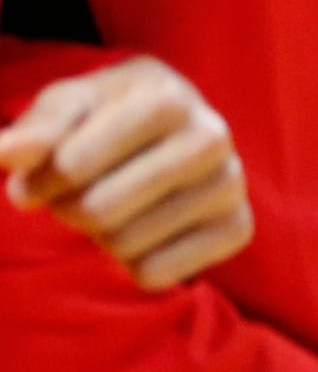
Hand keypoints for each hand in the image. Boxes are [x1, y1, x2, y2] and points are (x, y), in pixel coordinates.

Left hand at [0, 57, 252, 286]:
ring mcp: (231, 184)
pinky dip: (133, 264)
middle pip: (100, 211)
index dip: (41, 182)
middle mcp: (212, 138)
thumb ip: (36, 130)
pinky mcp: (239, 227)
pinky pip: (157, 273)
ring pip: (128, 245)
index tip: (37, 181)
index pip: (75, 166)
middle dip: (68, 212)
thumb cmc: (108, 117)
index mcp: (168, 98)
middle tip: (70, 200)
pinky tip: (142, 231)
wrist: (175, 130)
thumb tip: (2, 156)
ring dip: (99, 238)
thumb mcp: (68, 107)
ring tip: (108, 212)